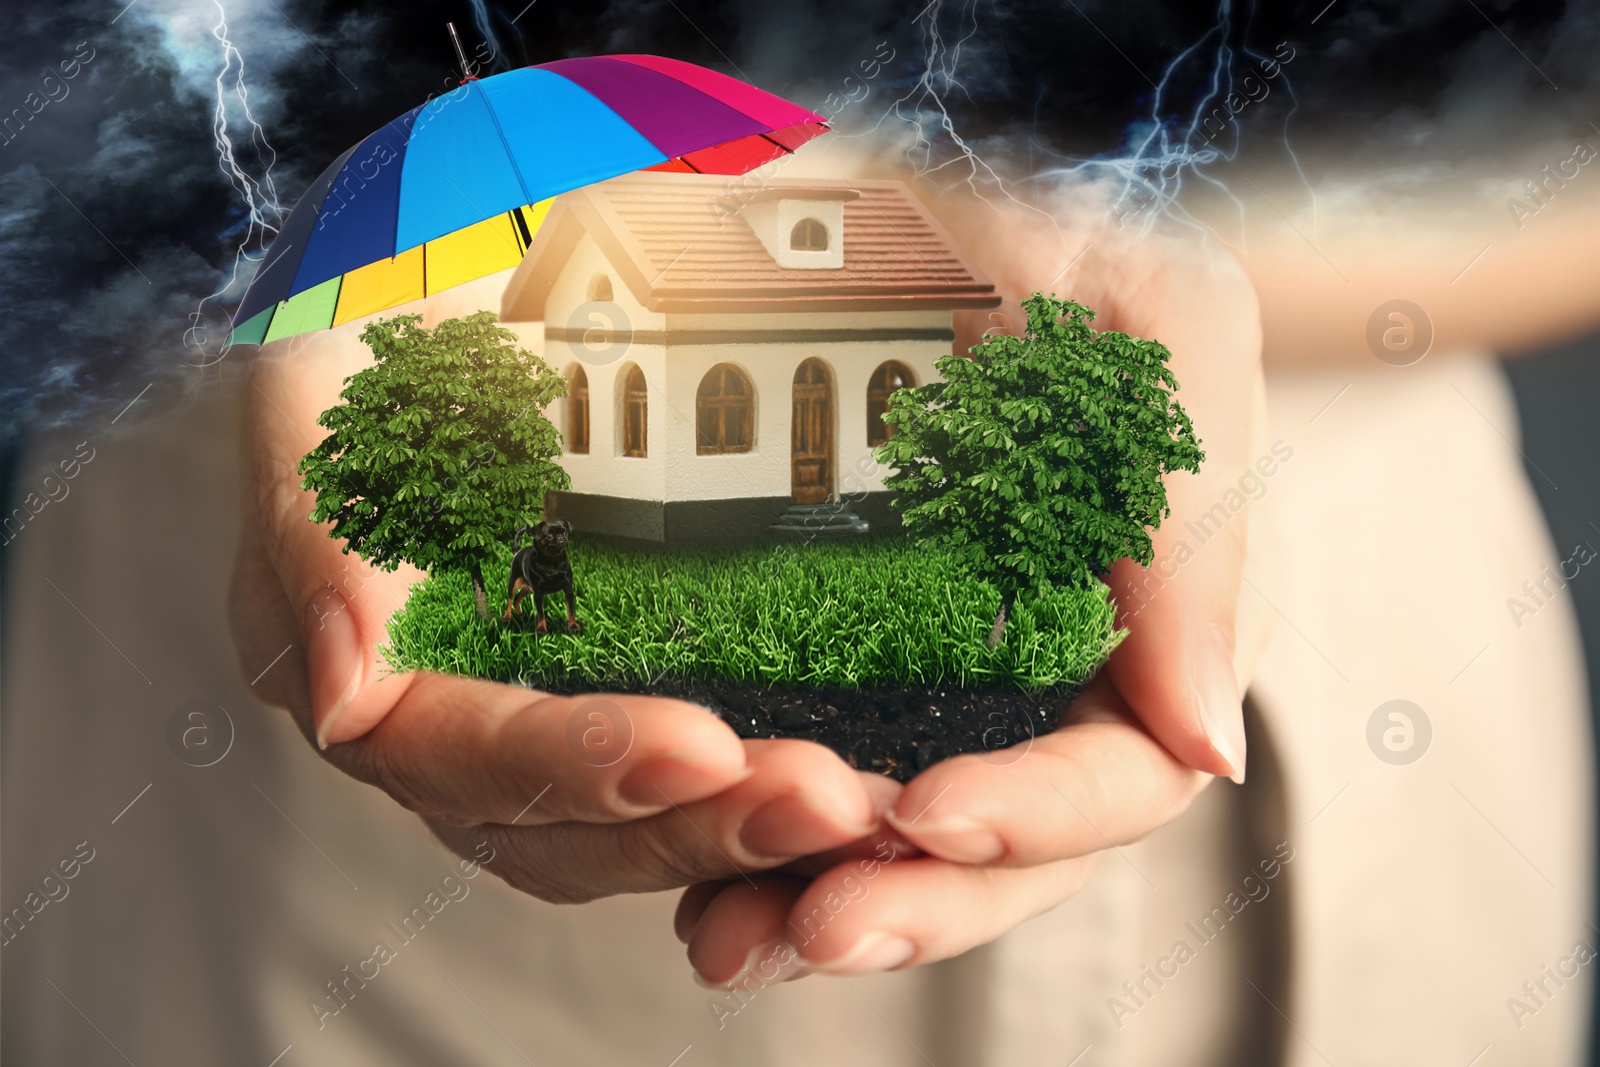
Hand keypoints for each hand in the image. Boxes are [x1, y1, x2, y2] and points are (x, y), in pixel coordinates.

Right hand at [228, 322, 880, 902]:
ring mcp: (542, 731)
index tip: (698, 747)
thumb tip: (342, 697)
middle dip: (692, 826)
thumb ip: (321, 533)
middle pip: (562, 833)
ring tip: (851, 809)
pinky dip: (761, 797)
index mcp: (363, 674)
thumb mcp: (317, 401)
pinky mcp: (626, 707)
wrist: (455, 322)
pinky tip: (851, 792)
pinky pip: (691, 787)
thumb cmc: (377, 356)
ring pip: (634, 833)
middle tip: (819, 801)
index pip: (460, 756)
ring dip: (744, 830)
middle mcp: (450, 735)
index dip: (572, 763)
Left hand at [677, 198, 1273, 981]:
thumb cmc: (1050, 221)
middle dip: (918, 900)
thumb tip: (1211, 744)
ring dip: (820, 899)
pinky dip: (752, 834)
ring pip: (898, 835)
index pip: (1123, 769)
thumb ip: (1194, 522)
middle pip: (1002, 845)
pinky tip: (695, 877)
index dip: (1039, 814)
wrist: (900, 161)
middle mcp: (1046, 662)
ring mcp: (936, 664)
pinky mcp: (831, 643)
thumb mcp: (1155, 324)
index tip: (930, 808)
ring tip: (731, 939)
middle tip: (813, 926)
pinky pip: (804, 769)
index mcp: (1148, 611)